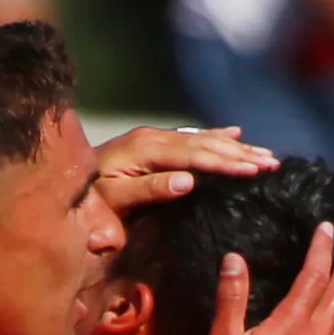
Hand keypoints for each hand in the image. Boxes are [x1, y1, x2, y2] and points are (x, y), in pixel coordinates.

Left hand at [89, 122, 272, 218]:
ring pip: (203, 140)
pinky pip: (192, 138)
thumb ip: (149, 190)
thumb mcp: (113, 200)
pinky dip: (216, 138)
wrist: (60, 182)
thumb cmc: (86, 200)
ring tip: (266, 155)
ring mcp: (153, 138)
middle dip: (241, 155)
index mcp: (145, 149)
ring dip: (236, 148)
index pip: (196, 155)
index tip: (255, 171)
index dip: (227, 163)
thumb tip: (188, 182)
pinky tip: (236, 134)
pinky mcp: (152, 143)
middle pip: (205, 145)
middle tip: (273, 163)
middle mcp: (153, 137)